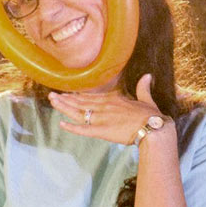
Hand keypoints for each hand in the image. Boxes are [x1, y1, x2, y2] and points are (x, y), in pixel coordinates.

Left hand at [48, 74, 171, 146]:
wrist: (153, 128)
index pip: (91, 97)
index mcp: (114, 99)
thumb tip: (147, 75)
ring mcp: (102, 118)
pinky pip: (83, 129)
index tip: (67, 94)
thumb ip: (143, 87)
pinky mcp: (102, 131)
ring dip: (64, 107)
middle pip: (81, 102)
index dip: (78, 95)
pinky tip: (62, 124)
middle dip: (66, 99)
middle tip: (52, 95)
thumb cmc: (151, 116)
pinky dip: (72, 127)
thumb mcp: (147, 99)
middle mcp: (105, 106)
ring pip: (79, 112)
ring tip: (52, 102)